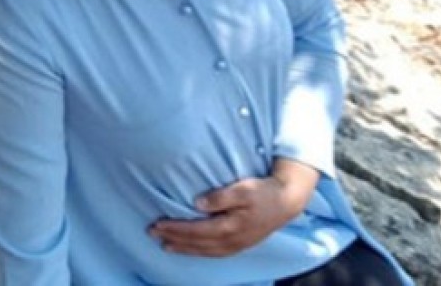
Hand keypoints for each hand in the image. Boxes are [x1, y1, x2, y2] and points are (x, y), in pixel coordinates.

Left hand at [149, 160, 318, 257]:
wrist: (288, 202)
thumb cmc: (264, 192)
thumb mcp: (243, 189)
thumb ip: (220, 197)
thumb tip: (197, 203)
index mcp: (230, 226)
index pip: (196, 230)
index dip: (175, 229)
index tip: (157, 225)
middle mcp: (232, 240)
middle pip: (197, 243)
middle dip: (174, 239)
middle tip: (152, 234)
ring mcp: (238, 245)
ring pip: (205, 251)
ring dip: (185, 248)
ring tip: (166, 246)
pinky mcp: (241, 244)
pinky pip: (215, 253)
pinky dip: (200, 252)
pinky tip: (192, 249)